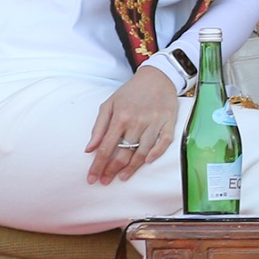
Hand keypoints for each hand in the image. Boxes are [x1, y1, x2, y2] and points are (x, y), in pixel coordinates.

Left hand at [85, 66, 177, 184]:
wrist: (157, 76)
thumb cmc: (130, 92)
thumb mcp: (109, 104)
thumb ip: (98, 127)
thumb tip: (89, 149)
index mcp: (120, 117)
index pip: (106, 148)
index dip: (98, 166)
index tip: (92, 179)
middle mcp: (137, 121)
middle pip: (124, 153)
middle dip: (112, 170)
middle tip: (106, 181)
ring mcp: (154, 122)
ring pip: (143, 151)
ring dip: (132, 167)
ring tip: (123, 177)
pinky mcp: (169, 122)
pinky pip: (164, 142)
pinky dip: (156, 153)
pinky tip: (148, 162)